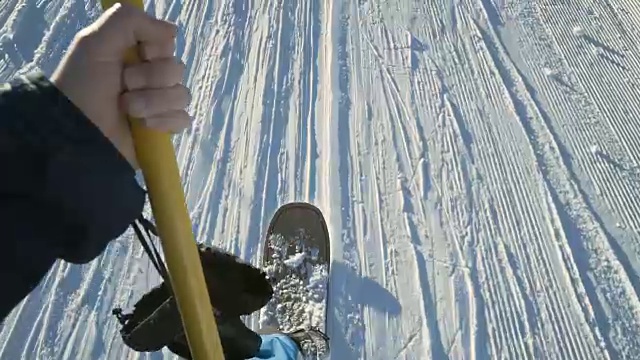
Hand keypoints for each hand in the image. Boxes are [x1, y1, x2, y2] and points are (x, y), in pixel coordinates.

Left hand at [51, 2, 189, 167]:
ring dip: (153, 101)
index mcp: (133, 54)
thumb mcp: (95, 43)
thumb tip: (172, 31)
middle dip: (151, 78)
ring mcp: (156, 104)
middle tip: (125, 86)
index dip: (156, 50)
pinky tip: (144, 125)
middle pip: (177, 69)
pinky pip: (183, 119)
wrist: (76, 134)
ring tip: (128, 109)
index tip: (138, 55)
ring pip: (182, 95)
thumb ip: (129, 21)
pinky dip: (165, 121)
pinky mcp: (162, 129)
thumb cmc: (82, 87)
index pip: (167, 43)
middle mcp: (147, 77)